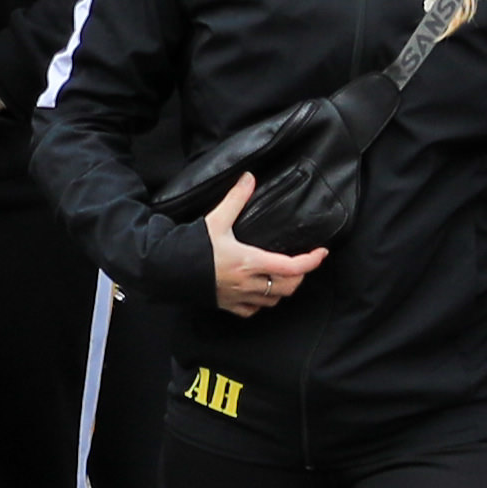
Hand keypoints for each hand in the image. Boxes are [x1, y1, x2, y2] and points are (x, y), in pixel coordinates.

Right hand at [202, 174, 322, 315]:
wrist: (165, 269)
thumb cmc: (190, 246)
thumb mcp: (215, 219)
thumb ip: (236, 199)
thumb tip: (249, 177)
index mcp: (250, 262)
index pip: (292, 267)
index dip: (312, 261)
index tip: (321, 252)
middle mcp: (248, 283)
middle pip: (289, 287)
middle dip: (300, 276)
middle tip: (301, 263)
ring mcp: (238, 297)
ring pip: (273, 300)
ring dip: (283, 289)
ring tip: (282, 276)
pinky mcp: (227, 304)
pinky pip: (253, 310)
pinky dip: (262, 303)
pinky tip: (259, 292)